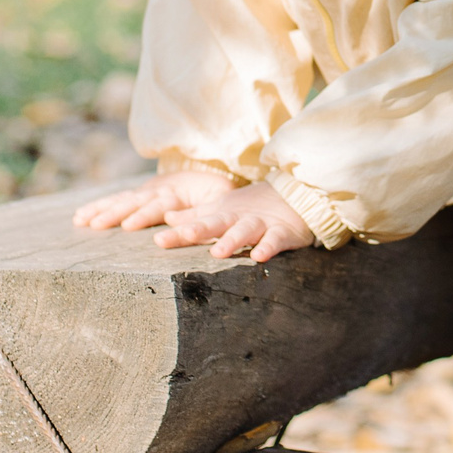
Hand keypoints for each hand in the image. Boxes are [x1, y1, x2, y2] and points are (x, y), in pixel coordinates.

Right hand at [73, 169, 233, 231]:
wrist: (210, 169)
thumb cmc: (218, 191)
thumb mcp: (219, 198)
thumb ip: (202, 209)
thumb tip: (173, 220)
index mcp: (178, 192)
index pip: (159, 205)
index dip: (144, 215)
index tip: (129, 226)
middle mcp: (157, 189)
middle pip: (134, 202)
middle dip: (114, 214)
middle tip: (95, 226)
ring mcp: (146, 190)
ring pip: (121, 199)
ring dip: (100, 209)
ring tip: (80, 220)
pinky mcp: (139, 194)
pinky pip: (116, 200)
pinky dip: (98, 206)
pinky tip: (79, 216)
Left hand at [153, 178, 317, 261]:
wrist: (295, 196)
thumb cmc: (252, 207)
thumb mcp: (222, 209)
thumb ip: (195, 216)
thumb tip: (167, 217)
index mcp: (223, 216)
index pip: (197, 225)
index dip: (178, 233)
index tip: (157, 240)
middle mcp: (238, 219)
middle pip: (217, 224)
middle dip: (199, 229)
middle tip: (185, 235)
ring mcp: (260, 225)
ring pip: (245, 231)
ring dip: (232, 240)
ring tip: (218, 252)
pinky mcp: (282, 232)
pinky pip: (275, 240)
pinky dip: (268, 246)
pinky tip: (260, 256)